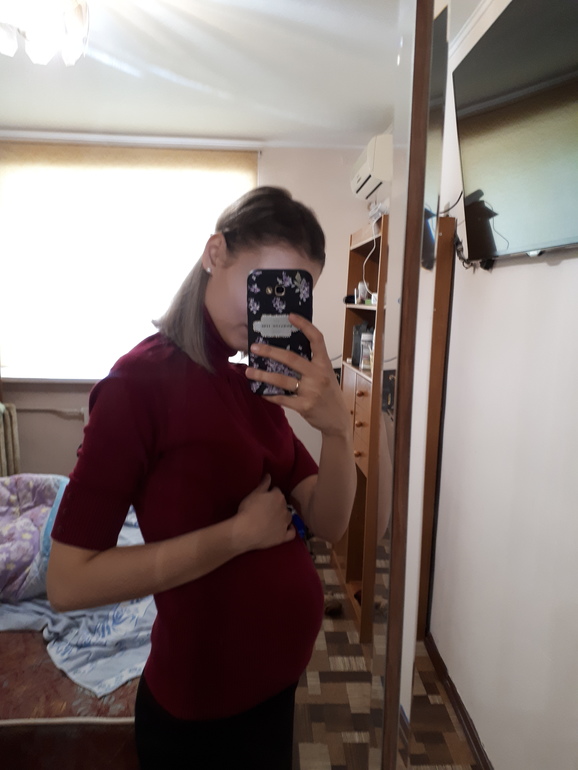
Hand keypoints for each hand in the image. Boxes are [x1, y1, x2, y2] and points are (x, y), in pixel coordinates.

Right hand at [234, 474, 295, 550]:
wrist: (245, 531)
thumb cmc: (248, 510)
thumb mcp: (254, 493)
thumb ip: (263, 484)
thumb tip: (269, 475)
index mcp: (278, 496)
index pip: (276, 491)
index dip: (269, 493)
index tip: (263, 497)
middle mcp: (285, 508)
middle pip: (283, 504)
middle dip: (277, 504)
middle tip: (266, 509)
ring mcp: (285, 523)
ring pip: (288, 517)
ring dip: (283, 516)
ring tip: (274, 519)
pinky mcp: (283, 536)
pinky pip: (291, 532)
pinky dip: (290, 529)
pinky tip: (285, 529)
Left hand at [245, 314, 349, 437]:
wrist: (337, 420)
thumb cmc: (329, 394)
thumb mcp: (326, 375)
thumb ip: (311, 364)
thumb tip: (285, 352)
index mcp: (324, 364)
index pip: (316, 339)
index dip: (304, 326)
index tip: (290, 316)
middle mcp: (318, 375)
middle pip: (291, 358)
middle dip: (270, 351)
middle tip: (254, 347)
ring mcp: (311, 391)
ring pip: (282, 379)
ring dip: (263, 375)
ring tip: (249, 371)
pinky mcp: (304, 406)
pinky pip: (281, 398)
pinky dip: (269, 395)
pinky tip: (259, 391)